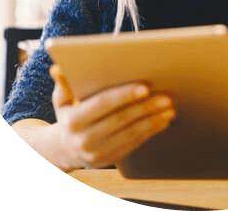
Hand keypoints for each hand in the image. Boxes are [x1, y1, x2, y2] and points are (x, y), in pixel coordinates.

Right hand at [50, 65, 174, 171]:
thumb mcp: (62, 100)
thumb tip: (57, 68)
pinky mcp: (112, 159)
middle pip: (121, 119)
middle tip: (166, 96)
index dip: (124, 95)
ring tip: (170, 107)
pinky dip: (152, 131)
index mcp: (73, 121)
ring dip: (153, 120)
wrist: (65, 150)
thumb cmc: (69, 115)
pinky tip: (164, 120)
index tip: (145, 87)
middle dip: (146, 107)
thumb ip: (64, 83)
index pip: (102, 104)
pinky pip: (135, 143)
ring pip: (132, 133)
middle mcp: (85, 139)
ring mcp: (98, 152)